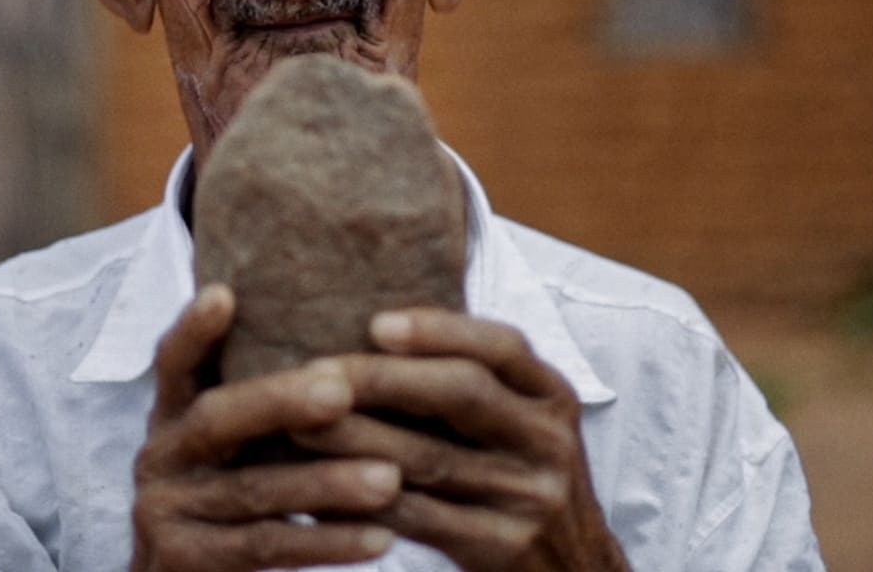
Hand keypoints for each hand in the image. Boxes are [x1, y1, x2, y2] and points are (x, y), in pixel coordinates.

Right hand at [130, 284, 403, 571]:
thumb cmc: (231, 505)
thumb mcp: (231, 449)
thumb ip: (263, 408)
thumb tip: (348, 353)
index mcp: (173, 418)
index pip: (174, 363)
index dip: (194, 329)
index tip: (224, 294)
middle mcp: (160, 457)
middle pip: (217, 418)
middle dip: (280, 401)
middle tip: (342, 390)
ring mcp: (165, 512)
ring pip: (253, 489)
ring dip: (325, 483)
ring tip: (390, 479)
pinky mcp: (184, 561)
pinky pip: (265, 548)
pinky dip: (325, 543)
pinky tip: (380, 540)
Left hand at [293, 309, 631, 571]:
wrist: (573, 570)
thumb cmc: (521, 480)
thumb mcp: (522, 423)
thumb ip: (475, 381)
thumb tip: (376, 330)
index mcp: (552, 396)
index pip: (502, 346)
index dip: (439, 329)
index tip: (376, 324)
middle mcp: (548, 440)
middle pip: (461, 393)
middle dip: (382, 379)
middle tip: (316, 373)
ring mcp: (529, 496)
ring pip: (429, 458)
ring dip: (356, 439)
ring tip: (299, 425)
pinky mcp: (502, 546)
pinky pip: (419, 518)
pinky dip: (366, 500)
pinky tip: (321, 489)